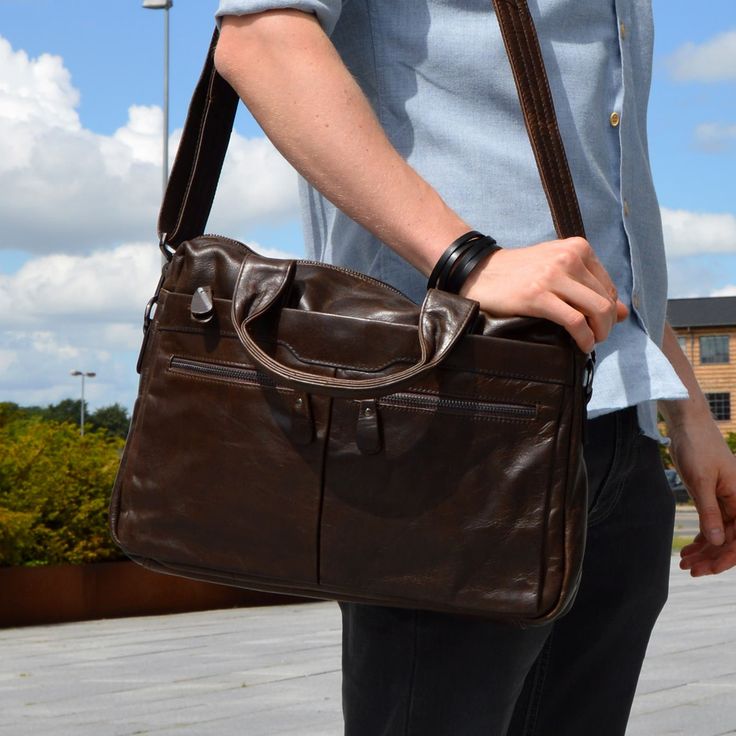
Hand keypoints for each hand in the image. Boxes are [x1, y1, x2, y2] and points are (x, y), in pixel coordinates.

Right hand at [459, 237, 628, 351]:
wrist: (479, 272)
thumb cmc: (518, 274)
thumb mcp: (557, 271)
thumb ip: (590, 288)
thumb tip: (623, 312)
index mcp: (577, 248)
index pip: (608, 287)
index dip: (608, 311)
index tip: (597, 325)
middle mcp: (568, 257)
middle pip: (606, 300)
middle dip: (606, 325)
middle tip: (596, 338)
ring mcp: (553, 275)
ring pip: (597, 310)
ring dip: (599, 333)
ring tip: (590, 342)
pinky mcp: (538, 295)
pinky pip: (575, 321)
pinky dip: (584, 338)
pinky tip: (581, 345)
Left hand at [668, 414, 735, 575]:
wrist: (688, 427)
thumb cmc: (697, 448)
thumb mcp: (701, 481)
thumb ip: (709, 511)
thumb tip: (716, 541)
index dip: (725, 557)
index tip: (707, 570)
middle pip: (729, 539)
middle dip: (711, 557)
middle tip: (689, 570)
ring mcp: (726, 501)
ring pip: (719, 534)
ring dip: (704, 550)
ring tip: (684, 563)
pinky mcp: (713, 498)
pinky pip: (712, 524)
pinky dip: (701, 537)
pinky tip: (689, 549)